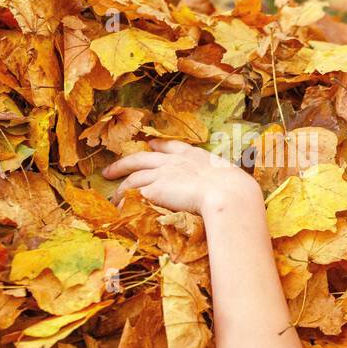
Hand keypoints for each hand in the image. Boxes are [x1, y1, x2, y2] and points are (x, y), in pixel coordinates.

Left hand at [101, 140, 261, 216]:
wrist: (228, 194)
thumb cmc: (236, 191)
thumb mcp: (230, 180)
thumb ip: (221, 183)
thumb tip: (229, 192)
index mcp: (195, 156)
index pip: (172, 146)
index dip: (159, 144)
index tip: (150, 142)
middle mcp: (175, 161)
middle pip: (143, 157)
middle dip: (125, 162)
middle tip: (110, 169)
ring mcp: (163, 173)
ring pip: (133, 176)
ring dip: (120, 186)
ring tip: (111, 196)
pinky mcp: (155, 187)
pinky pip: (131, 191)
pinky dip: (123, 197)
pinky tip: (118, 205)